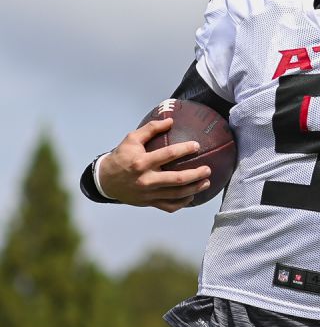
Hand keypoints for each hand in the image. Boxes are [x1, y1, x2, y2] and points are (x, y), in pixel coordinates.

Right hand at [97, 118, 211, 212]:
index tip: (197, 145)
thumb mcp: (131, 139)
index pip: (168, 154)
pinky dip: (183, 202)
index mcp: (141, 162)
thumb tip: (171, 121)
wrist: (105, 181)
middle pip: (177, 179)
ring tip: (207, 182)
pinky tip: (192, 196)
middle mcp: (146, 179)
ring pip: (176, 194)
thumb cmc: (121, 157)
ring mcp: (148, 193)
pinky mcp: (149, 203)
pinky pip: (169, 206)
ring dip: (194, 189)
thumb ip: (151, 128)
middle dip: (196, 174)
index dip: (184, 149)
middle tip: (208, 169)